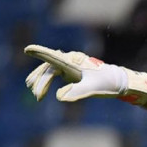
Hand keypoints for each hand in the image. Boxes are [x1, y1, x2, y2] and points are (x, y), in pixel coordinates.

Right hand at [24, 44, 146, 104]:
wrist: (118, 82)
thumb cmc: (107, 84)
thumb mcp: (93, 89)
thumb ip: (77, 92)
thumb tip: (59, 97)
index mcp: (74, 62)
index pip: (54, 57)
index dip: (40, 53)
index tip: (28, 49)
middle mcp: (69, 61)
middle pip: (48, 68)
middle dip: (41, 81)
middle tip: (38, 96)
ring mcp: (69, 66)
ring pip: (49, 71)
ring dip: (41, 82)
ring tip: (36, 95)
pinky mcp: (71, 72)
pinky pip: (54, 74)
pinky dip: (46, 82)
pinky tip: (41, 90)